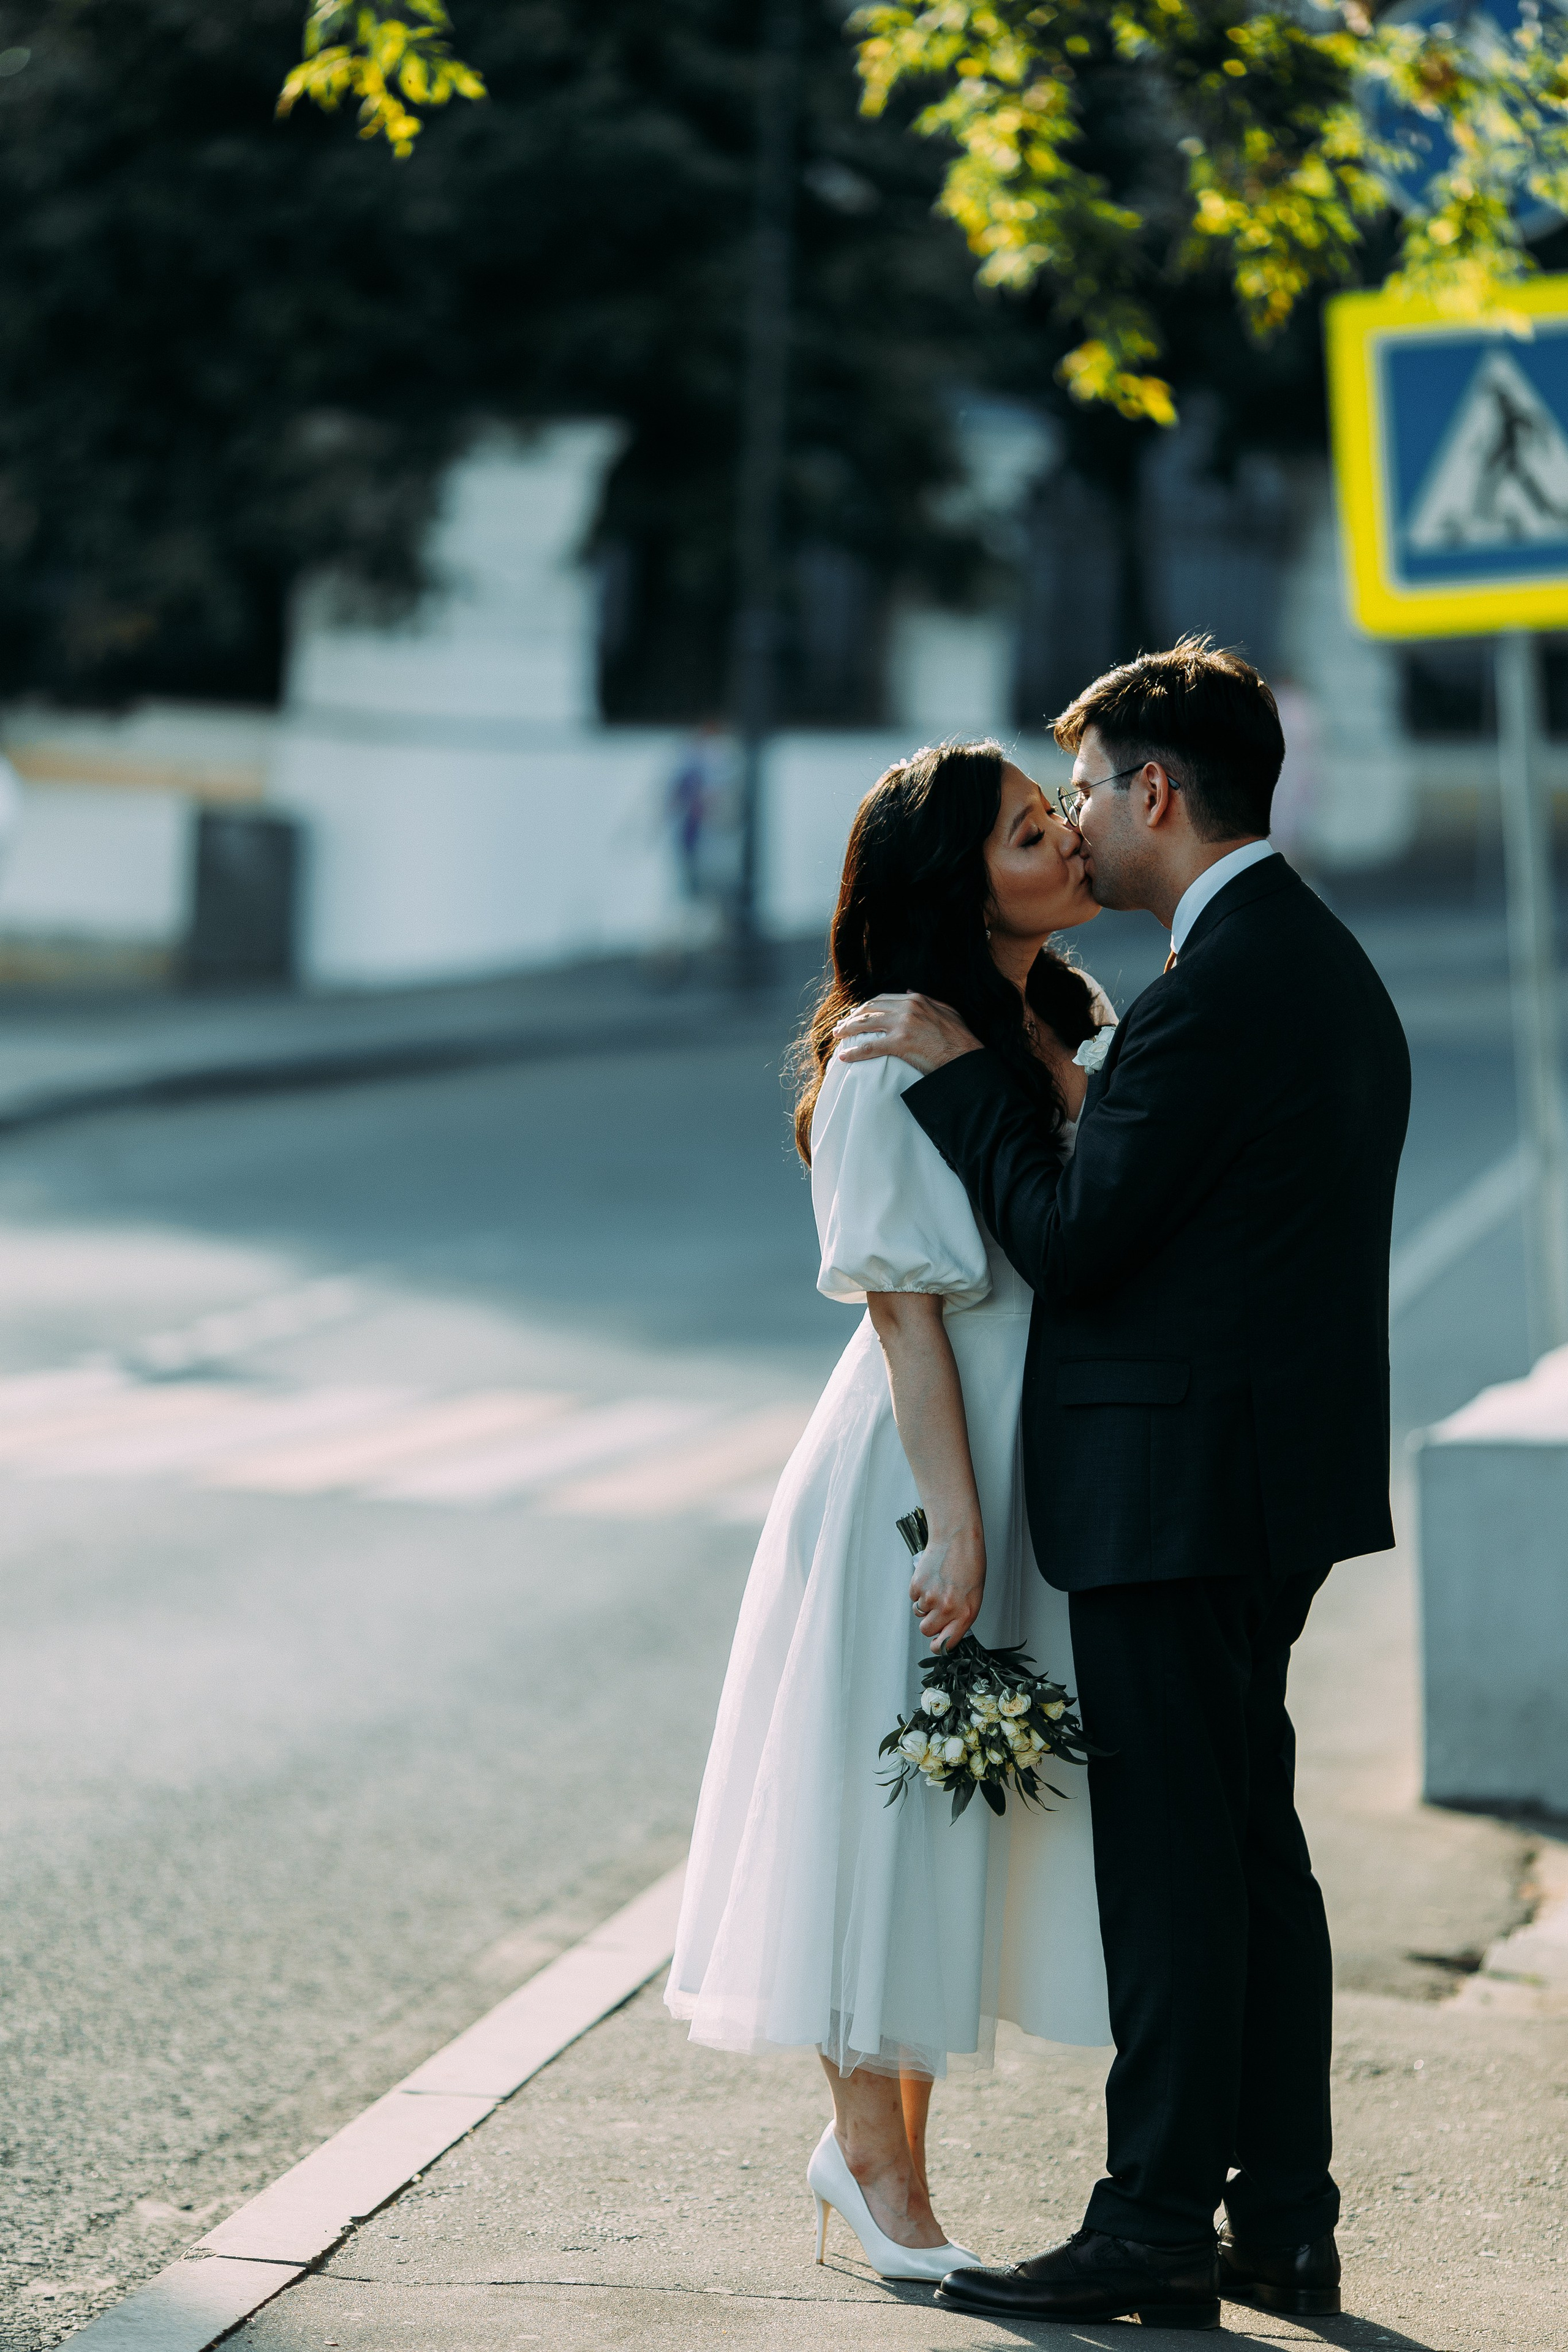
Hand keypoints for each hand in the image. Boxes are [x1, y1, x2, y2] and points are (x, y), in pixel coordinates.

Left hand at [835, 992, 981, 1075]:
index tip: (857, 1014)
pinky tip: (845, 1056)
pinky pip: (870, 1047)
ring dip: (847, 1029)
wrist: (965, 1058)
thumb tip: (909, 990)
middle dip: (852, 1016)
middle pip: (870, 1008)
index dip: (866, 1007)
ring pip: (866, 1024)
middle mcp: (907, 1008)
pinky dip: (854, 1052)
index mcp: (916, 1000)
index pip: (882, 999)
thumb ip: (927, 1000)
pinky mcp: (900, 1043)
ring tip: (837, 1036)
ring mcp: (902, 1025)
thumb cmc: (959, 1039)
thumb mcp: (946, 1011)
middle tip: (841, 1025)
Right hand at [910, 1523, 984, 1650]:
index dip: (938, 1646)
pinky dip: (919, 1591)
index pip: (946, 1643)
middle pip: (927, 1630)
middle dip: (930, 1623)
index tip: (936, 1644)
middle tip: (937, 1608)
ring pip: (919, 1614)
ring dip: (925, 1605)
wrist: (957, 1541)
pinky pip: (913, 1598)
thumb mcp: (973, 1596)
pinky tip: (931, 1579)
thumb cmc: (969, 1565)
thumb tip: (947, 1630)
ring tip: (937, 1587)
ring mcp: (930, 1598)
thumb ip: (960, 1616)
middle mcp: (947, 1609)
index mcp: (965, 1614)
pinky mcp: (917, 1586)